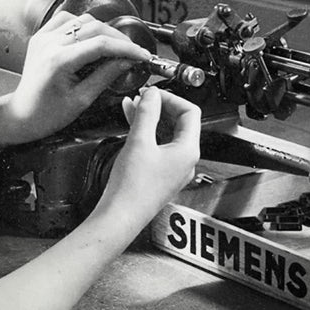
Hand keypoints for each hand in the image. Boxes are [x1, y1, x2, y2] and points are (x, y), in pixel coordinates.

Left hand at [0, 11, 152, 143]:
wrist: (22, 114)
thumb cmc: (47, 113)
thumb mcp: (82, 99)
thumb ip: (105, 76)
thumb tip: (126, 61)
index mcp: (59, 61)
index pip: (101, 44)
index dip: (126, 48)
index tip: (141, 54)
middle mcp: (50, 44)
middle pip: (94, 28)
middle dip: (119, 38)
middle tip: (133, 51)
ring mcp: (44, 37)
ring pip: (82, 20)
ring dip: (103, 30)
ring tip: (115, 46)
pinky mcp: (42, 36)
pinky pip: (67, 19)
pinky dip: (83, 25)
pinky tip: (91, 37)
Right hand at [94, 87, 200, 228]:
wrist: (120, 217)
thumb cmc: (132, 188)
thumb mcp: (139, 141)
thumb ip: (147, 112)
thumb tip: (152, 95)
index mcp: (188, 151)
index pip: (190, 112)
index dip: (171, 98)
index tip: (153, 93)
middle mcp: (186, 161)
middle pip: (179, 123)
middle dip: (159, 107)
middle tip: (142, 97)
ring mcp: (174, 169)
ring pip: (166, 135)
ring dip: (151, 119)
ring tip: (133, 107)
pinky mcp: (160, 175)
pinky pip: (158, 147)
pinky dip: (146, 133)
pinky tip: (131, 125)